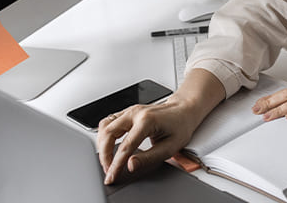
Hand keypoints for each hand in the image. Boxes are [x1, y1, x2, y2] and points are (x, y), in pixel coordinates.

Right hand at [97, 69, 224, 184]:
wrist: (184, 109)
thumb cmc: (180, 125)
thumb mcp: (170, 147)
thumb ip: (149, 157)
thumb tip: (131, 165)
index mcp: (147, 120)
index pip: (125, 146)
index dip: (116, 164)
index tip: (111, 176)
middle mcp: (135, 112)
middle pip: (108, 134)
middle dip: (104, 155)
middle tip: (108, 170)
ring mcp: (130, 110)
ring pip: (105, 126)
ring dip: (102, 144)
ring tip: (108, 160)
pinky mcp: (128, 112)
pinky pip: (109, 121)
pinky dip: (105, 135)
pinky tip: (107, 145)